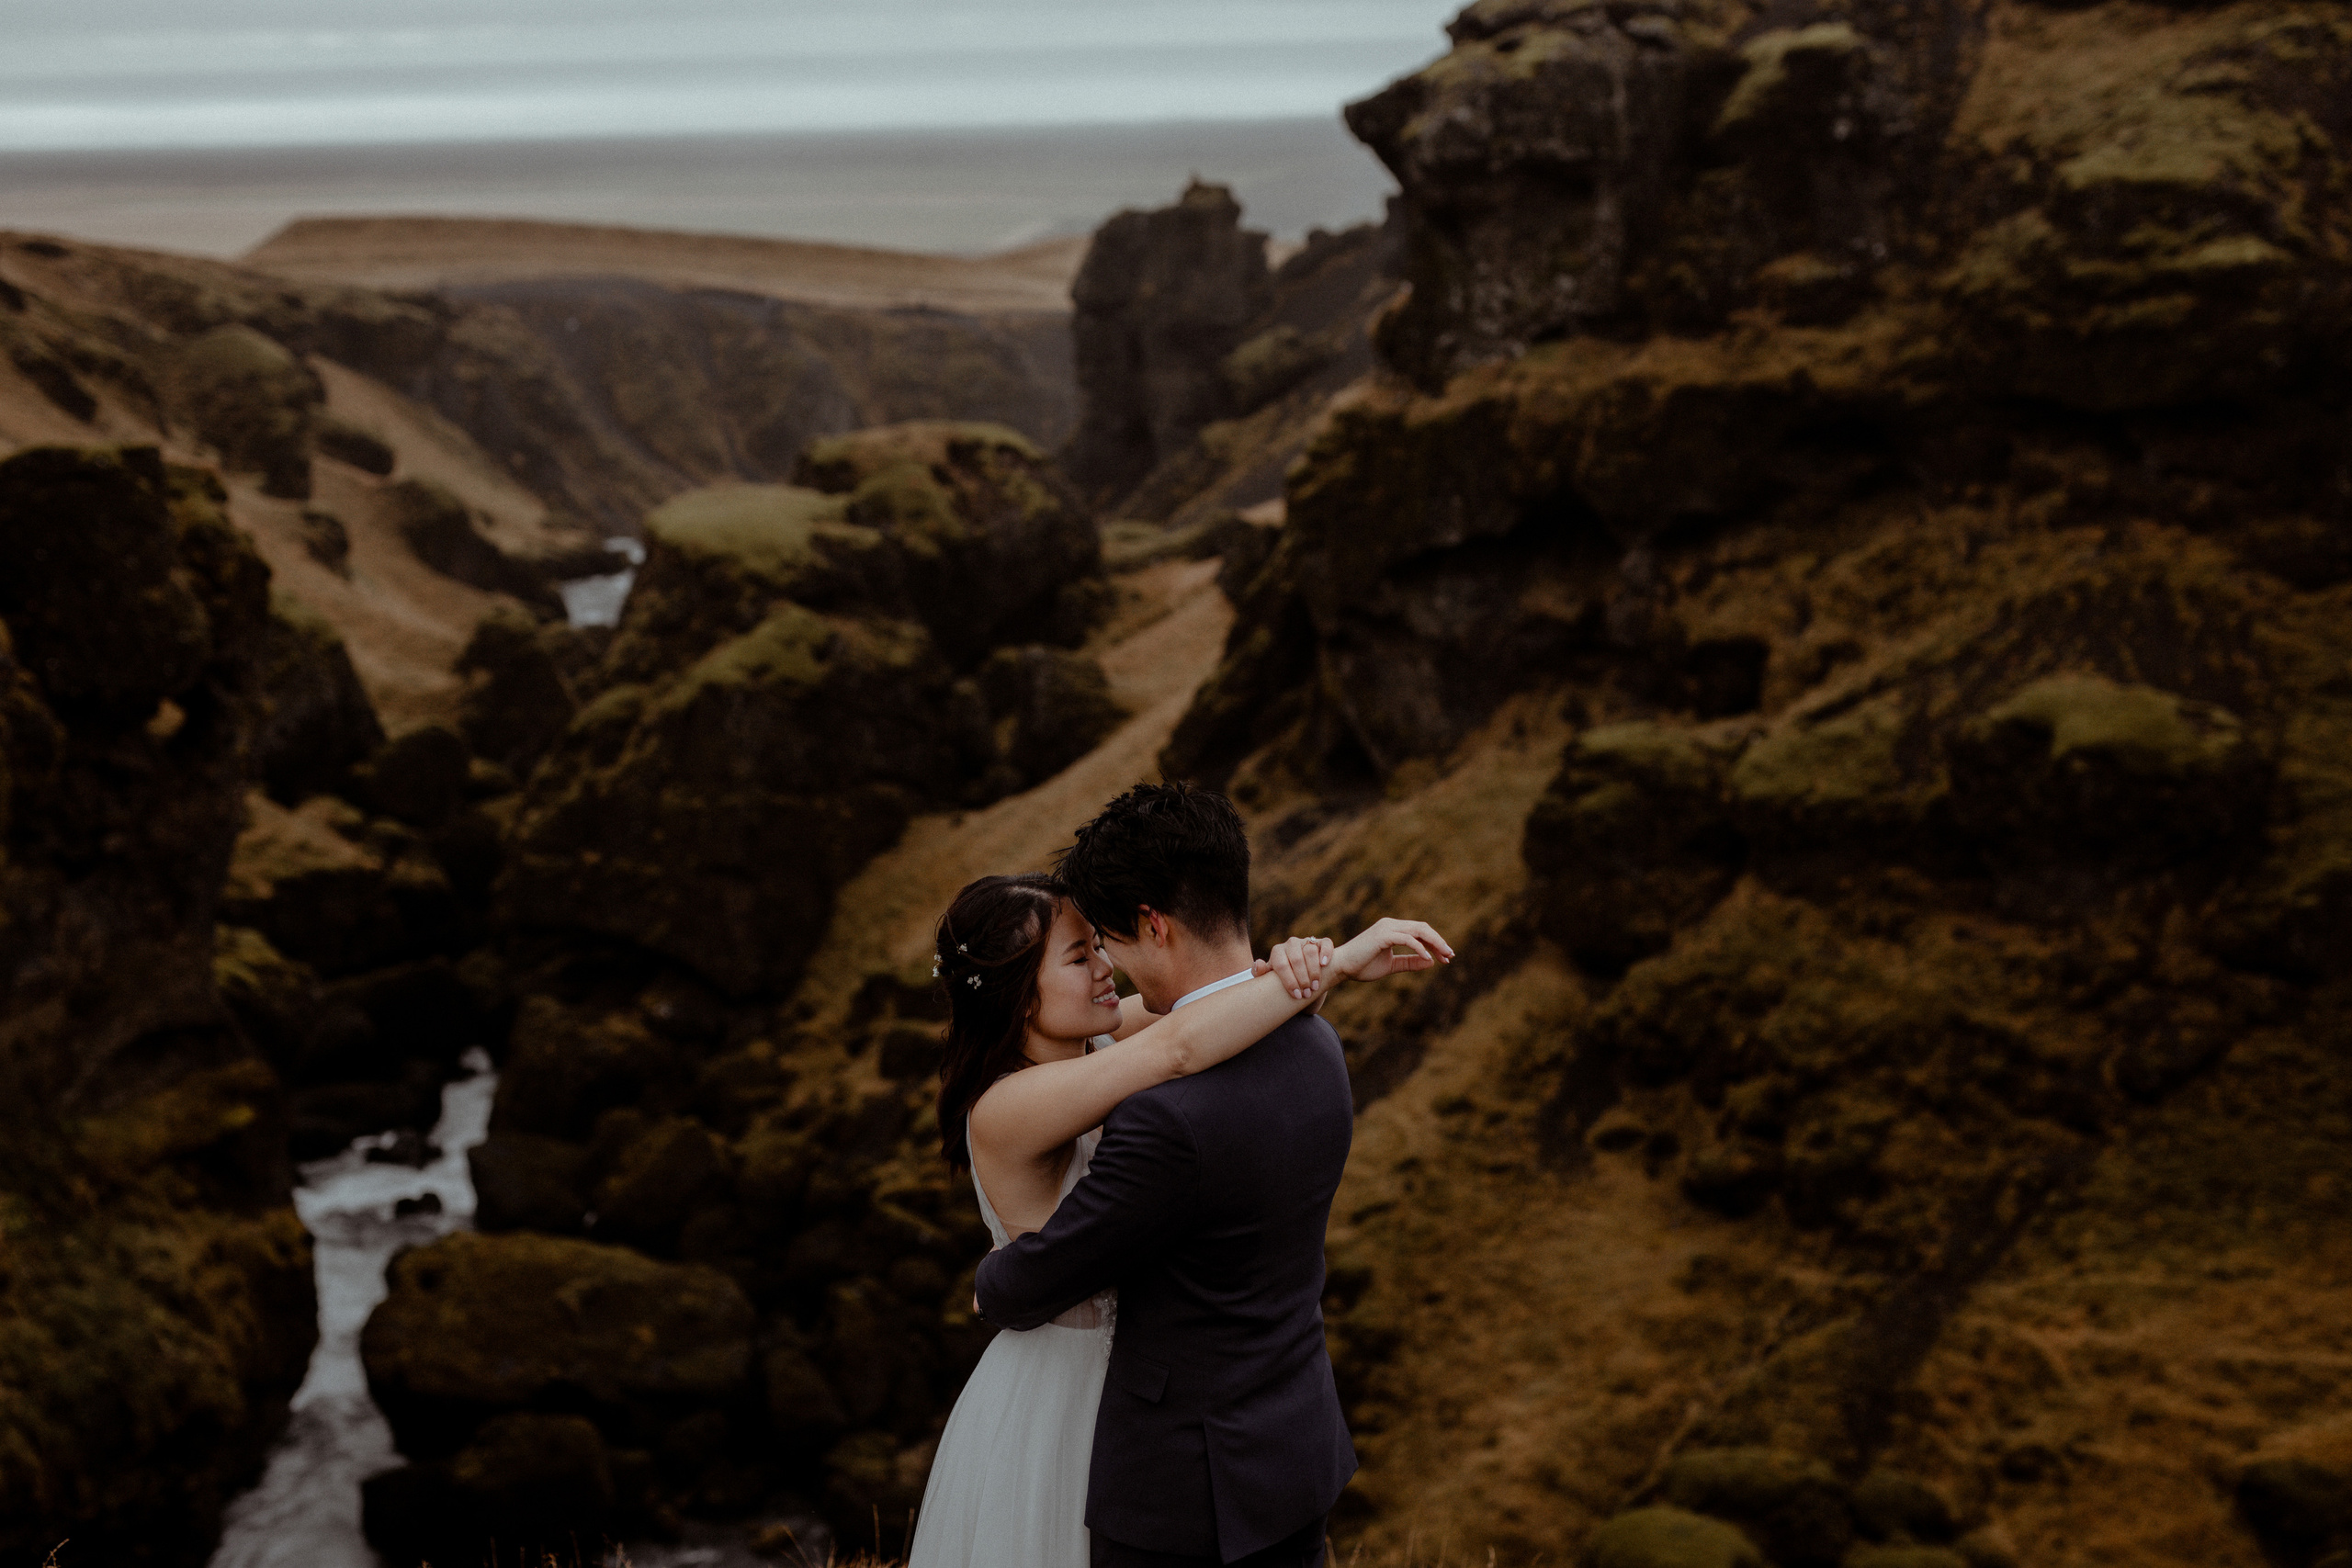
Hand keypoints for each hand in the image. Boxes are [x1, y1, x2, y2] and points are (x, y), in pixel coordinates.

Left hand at [1253, 935, 1335, 1000]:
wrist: (1298, 975)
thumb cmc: (1281, 978)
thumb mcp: (1269, 978)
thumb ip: (1260, 973)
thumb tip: (1259, 965)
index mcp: (1277, 951)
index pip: (1281, 965)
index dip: (1289, 981)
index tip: (1296, 995)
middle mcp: (1291, 944)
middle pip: (1296, 959)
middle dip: (1302, 979)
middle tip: (1306, 993)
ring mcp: (1306, 942)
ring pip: (1310, 951)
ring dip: (1314, 971)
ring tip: (1315, 987)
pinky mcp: (1321, 942)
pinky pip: (1325, 943)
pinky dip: (1326, 953)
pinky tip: (1325, 964)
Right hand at [1332, 918, 1453, 981]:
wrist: (1341, 967)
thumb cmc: (1362, 966)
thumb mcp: (1391, 965)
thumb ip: (1409, 962)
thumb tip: (1430, 961)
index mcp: (1393, 929)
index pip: (1420, 931)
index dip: (1435, 943)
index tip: (1446, 957)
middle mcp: (1391, 924)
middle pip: (1423, 928)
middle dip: (1439, 941)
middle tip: (1450, 956)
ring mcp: (1387, 928)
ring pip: (1418, 930)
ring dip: (1434, 943)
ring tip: (1444, 956)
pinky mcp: (1382, 935)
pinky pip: (1407, 939)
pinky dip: (1419, 948)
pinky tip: (1428, 958)